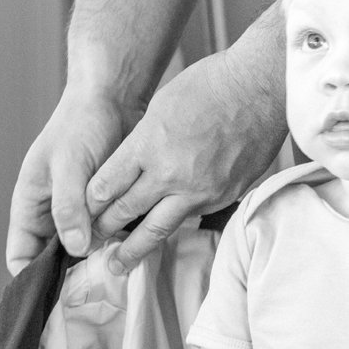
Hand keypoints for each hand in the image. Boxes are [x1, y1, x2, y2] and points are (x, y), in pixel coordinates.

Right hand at [6, 84, 133, 273]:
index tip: (54, 290)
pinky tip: (131, 249)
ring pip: (84, 250)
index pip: (21, 254)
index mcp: (30, 204)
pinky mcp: (105, 207)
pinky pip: (108, 235)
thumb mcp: (68, 166)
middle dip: (69, 273)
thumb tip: (76, 248)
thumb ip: (68, 208)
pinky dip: (116, 243)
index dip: (32, 275)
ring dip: (97, 259)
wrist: (113, 100)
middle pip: (53, 259)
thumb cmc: (80, 124)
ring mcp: (79, 211)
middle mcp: (52, 213)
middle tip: (92, 285)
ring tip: (114, 268)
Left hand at [87, 49, 288, 272]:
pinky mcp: (224, 196)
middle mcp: (170, 174)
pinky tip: (167, 229)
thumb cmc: (212, 84)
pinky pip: (193, 216)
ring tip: (119, 263)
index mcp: (148, 146)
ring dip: (135, 247)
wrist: (262, 88)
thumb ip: (146, 140)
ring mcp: (200, 190)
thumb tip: (136, 164)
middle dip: (106, 227)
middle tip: (92, 242)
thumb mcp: (161, 105)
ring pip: (158, 228)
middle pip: (126, 210)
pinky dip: (176, 222)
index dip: (93, 201)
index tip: (86, 210)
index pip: (107, 185)